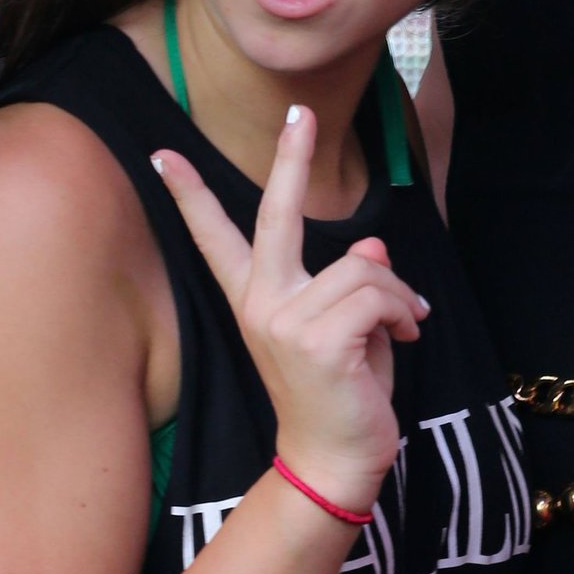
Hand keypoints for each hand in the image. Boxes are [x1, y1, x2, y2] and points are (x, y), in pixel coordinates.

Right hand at [154, 106, 424, 515]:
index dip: (190, 195)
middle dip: (290, 158)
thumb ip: (351, 283)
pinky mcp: (317, 338)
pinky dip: (407, 311)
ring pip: (363, 263)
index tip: (164, 155)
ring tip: (407, 322)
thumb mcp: (348, 329)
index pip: (216, 238)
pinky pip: (379, 293)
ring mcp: (284, 319)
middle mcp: (261, 302)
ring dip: (399, 293)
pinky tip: (409, 336)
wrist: (334, 461)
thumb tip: (372, 240)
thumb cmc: (342, 394)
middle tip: (298, 113)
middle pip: (276, 214)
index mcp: (257, 299)